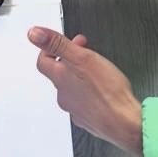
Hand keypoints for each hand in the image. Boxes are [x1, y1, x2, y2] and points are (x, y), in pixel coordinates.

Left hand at [28, 27, 143, 154]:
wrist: (124, 123)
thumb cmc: (107, 92)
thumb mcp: (82, 57)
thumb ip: (57, 43)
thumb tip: (34, 33)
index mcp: (60, 78)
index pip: (43, 61)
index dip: (51, 49)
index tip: (65, 42)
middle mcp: (64, 95)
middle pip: (59, 74)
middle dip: (70, 61)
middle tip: (85, 53)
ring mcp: (75, 110)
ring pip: (72, 89)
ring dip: (80, 78)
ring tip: (96, 71)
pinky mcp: (88, 120)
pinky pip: (84, 104)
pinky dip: (90, 95)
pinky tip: (103, 92)